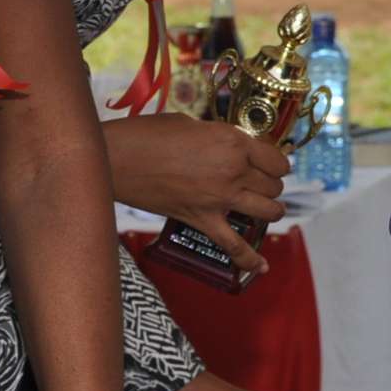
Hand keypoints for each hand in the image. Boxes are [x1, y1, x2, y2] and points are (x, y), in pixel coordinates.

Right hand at [105, 113, 287, 276]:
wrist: (114, 158)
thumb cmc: (148, 135)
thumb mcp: (192, 124)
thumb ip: (220, 138)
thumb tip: (232, 149)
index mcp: (234, 143)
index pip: (277, 159)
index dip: (274, 161)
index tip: (266, 162)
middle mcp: (233, 171)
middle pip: (274, 185)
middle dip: (270, 183)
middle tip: (257, 181)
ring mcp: (219, 199)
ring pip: (268, 212)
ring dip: (270, 210)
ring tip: (264, 208)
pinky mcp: (201, 221)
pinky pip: (233, 246)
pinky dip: (249, 259)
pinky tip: (262, 266)